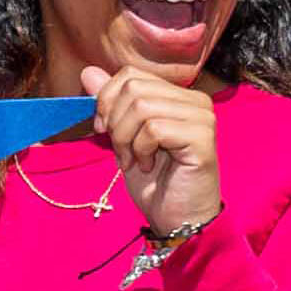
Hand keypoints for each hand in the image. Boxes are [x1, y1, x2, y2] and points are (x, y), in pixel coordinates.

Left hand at [81, 66, 225, 239]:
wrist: (177, 218)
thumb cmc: (154, 181)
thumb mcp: (123, 138)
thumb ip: (110, 104)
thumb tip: (88, 72)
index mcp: (178, 95)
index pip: (131, 74)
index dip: (107, 100)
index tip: (103, 129)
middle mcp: (195, 101)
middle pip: (133, 87)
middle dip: (114, 121)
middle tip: (120, 151)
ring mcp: (202, 117)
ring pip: (141, 106)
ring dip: (125, 139)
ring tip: (133, 161)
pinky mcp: (202, 137)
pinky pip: (154, 128)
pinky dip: (140, 149)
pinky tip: (147, 166)